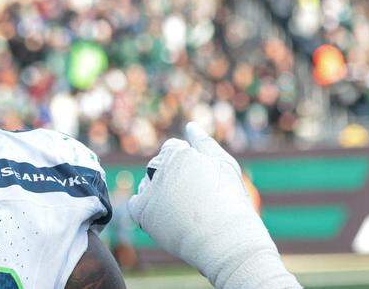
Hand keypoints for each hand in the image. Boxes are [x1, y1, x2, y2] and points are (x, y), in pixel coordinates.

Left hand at [127, 123, 300, 288]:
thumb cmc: (231, 204)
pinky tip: (166, 218)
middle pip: (157, 165)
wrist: (229, 243)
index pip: (171, 149)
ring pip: (147, 184)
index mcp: (178, 152)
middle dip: (171, 178)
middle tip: (195, 201)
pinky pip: (136, 205)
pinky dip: (147, 210)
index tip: (201, 183)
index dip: (187, 167)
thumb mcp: (224, 166)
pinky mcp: (143, 212)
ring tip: (184, 212)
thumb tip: (190, 125)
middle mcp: (159, 167)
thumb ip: (204, 143)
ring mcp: (150, 190)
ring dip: (159, 193)